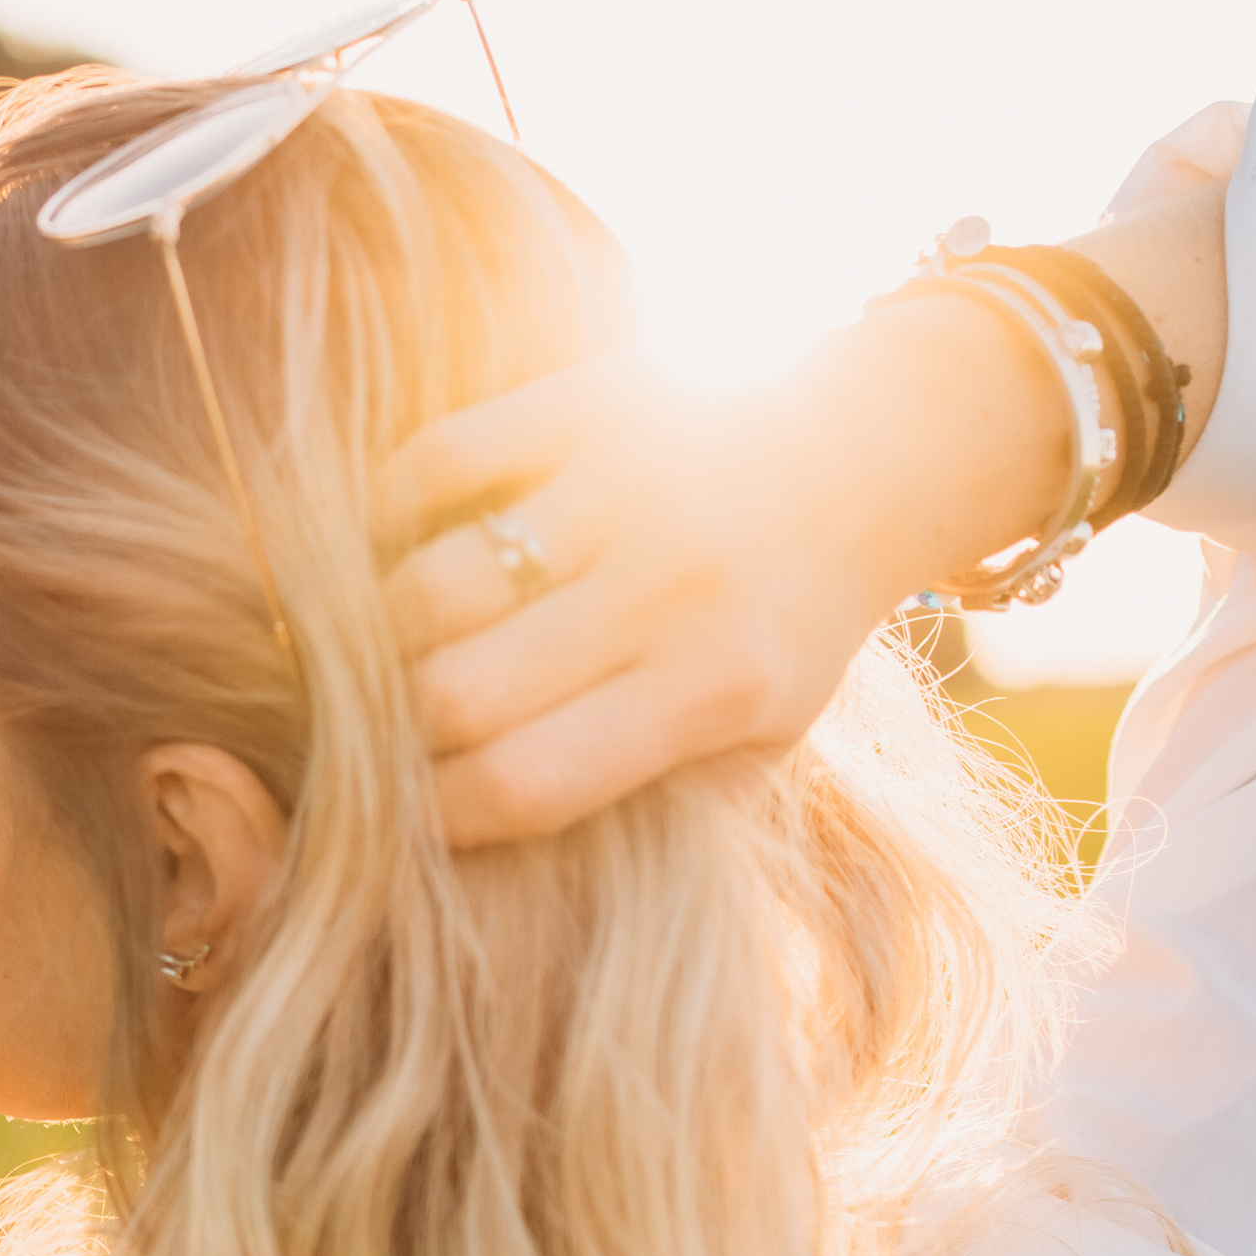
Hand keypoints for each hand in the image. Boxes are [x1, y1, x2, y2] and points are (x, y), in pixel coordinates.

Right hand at [374, 308, 1063, 847]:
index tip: (413, 817)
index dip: (437, 819)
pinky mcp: (589, 401)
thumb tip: (492, 854)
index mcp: (714, 687)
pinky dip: (390, 514)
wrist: (872, 457)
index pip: (522, 785)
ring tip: (395, 647)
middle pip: (452, 694)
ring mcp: (625, 484)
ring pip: (429, 585)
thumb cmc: (789, 628)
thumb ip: (651, 804)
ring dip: (383, 629)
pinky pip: (437, 463)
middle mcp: (668, 585)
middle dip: (399, 730)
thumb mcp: (760, 743)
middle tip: (396, 729)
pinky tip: (400, 549)